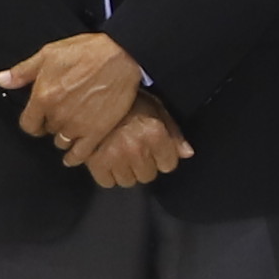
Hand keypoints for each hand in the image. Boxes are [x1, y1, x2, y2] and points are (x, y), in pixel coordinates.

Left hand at [7, 29, 143, 150]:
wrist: (120, 56)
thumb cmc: (87, 52)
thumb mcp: (49, 54)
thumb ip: (22, 71)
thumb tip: (0, 80)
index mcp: (43, 97)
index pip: (28, 124)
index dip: (33, 121)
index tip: (38, 119)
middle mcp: (58, 115)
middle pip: (47, 132)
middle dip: (51, 124)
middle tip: (62, 113)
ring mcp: (78, 126)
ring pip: (62, 142)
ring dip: (65, 136)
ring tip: (73, 125)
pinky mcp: (97, 132)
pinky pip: (80, 154)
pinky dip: (75, 156)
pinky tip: (74, 154)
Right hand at [74, 105, 191, 190]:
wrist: (92, 96)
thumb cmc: (126, 99)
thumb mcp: (155, 107)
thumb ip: (173, 132)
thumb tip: (187, 153)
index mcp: (153, 134)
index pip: (168, 165)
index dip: (162, 157)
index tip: (154, 150)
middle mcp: (136, 149)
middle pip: (148, 176)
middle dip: (143, 165)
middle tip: (134, 149)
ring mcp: (115, 157)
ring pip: (128, 181)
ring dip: (125, 171)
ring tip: (119, 153)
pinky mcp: (96, 163)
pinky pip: (107, 182)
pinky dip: (107, 174)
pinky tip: (107, 159)